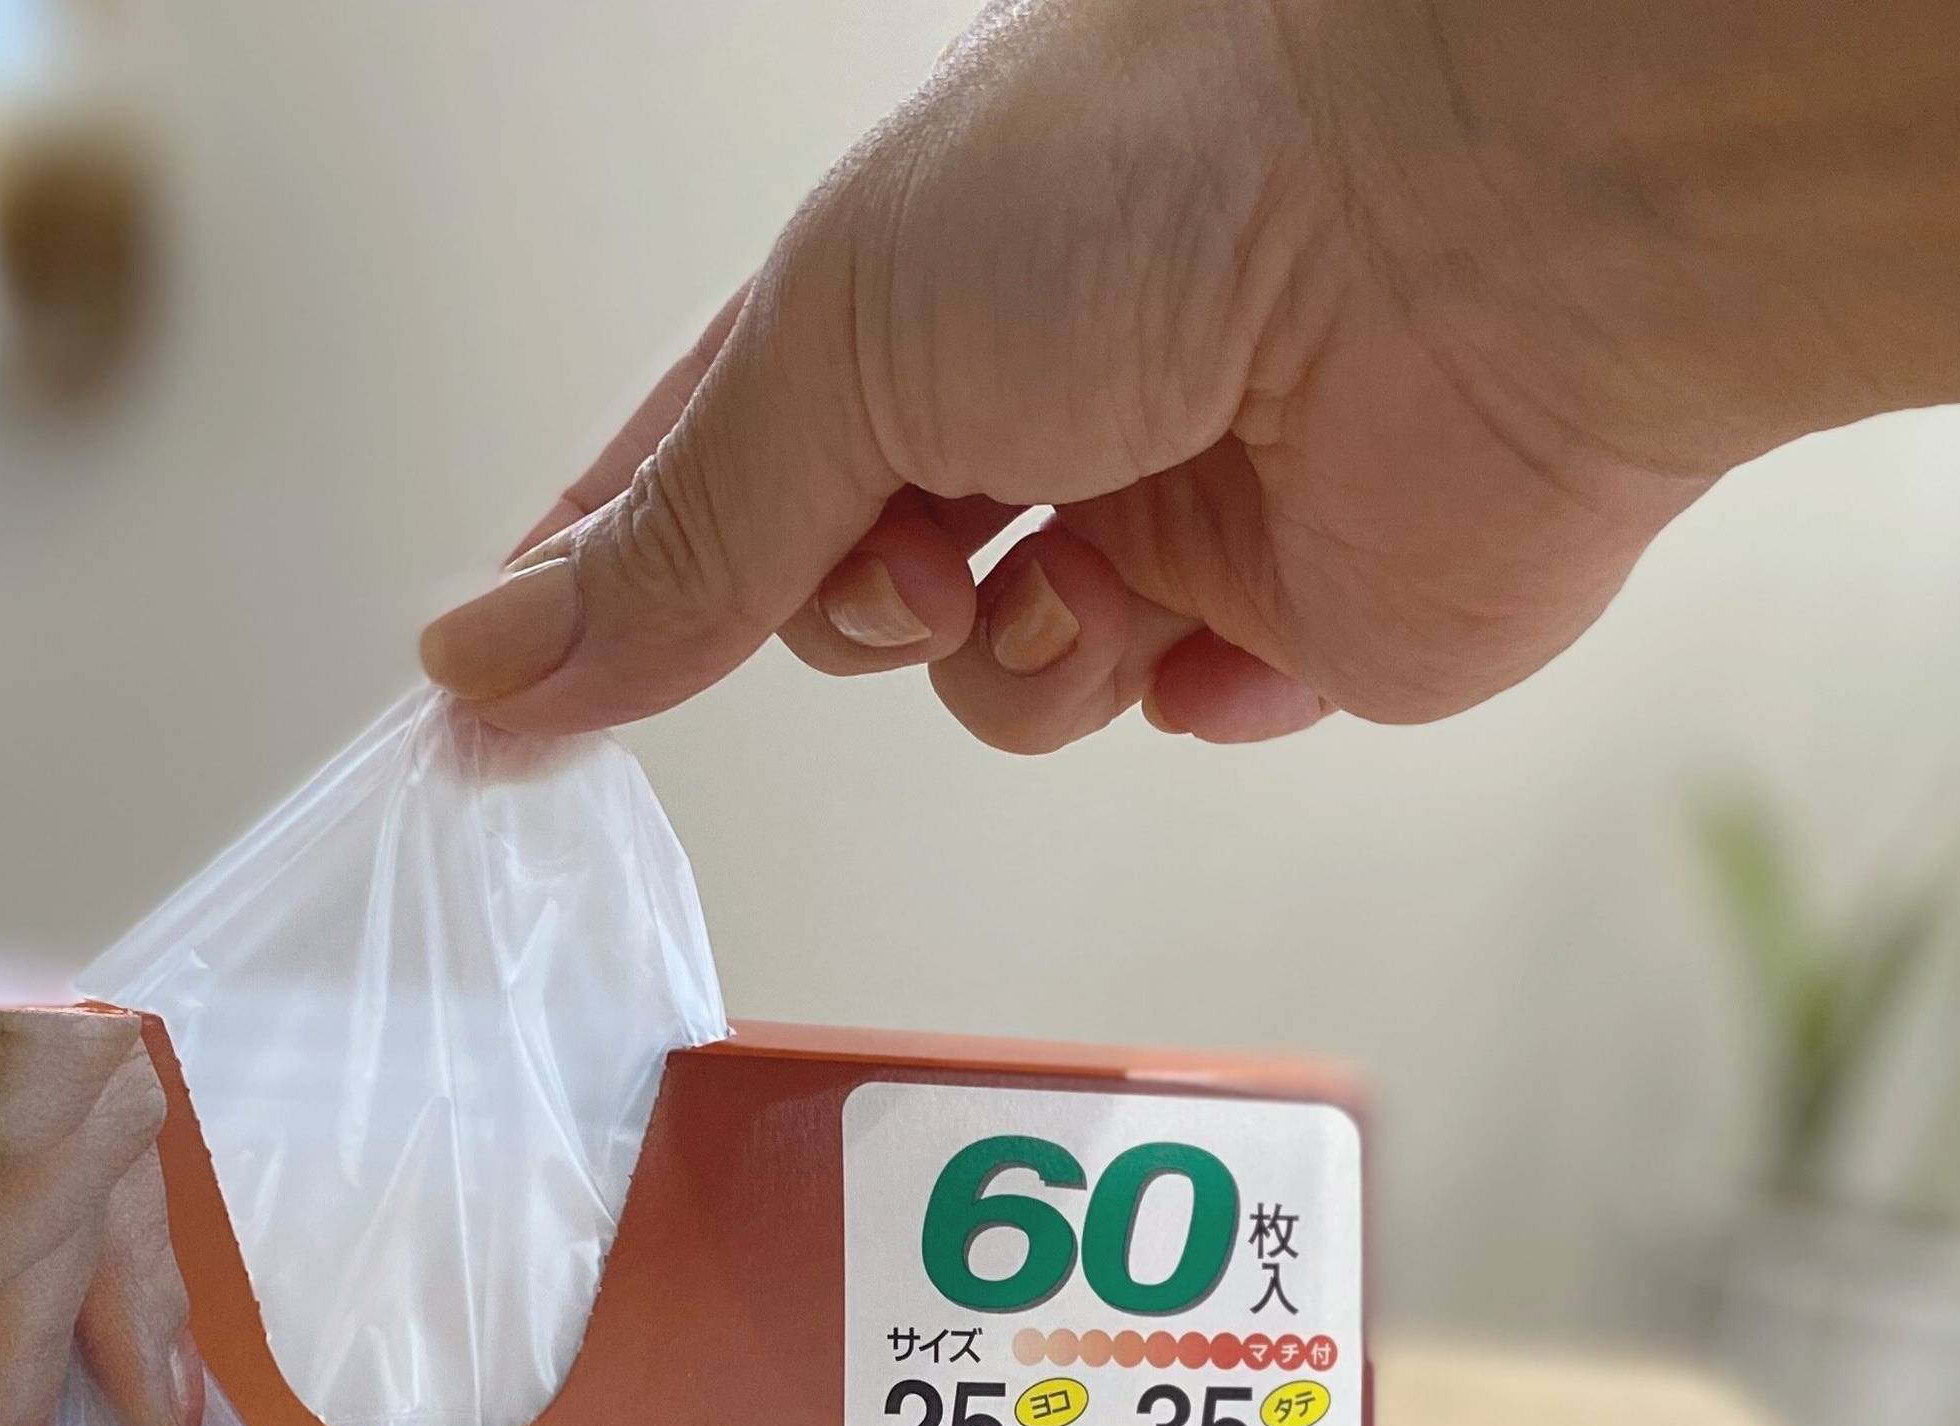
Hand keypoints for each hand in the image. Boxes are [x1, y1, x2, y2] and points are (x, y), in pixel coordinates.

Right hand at [419, 0, 1748, 753]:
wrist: (1472, 220)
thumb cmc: (1166, 175)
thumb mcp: (838, 340)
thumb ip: (675, 537)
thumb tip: (488, 661)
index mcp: (911, 273)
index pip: (703, 456)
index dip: (602, 580)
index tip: (497, 708)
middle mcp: (1040, 379)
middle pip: (841, 588)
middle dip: (845, 607)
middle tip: (909, 558)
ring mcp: (1171, 496)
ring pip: (995, 679)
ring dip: (1005, 660)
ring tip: (1084, 574)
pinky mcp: (1304, 607)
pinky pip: (1171, 717)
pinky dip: (1173, 691)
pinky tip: (1219, 621)